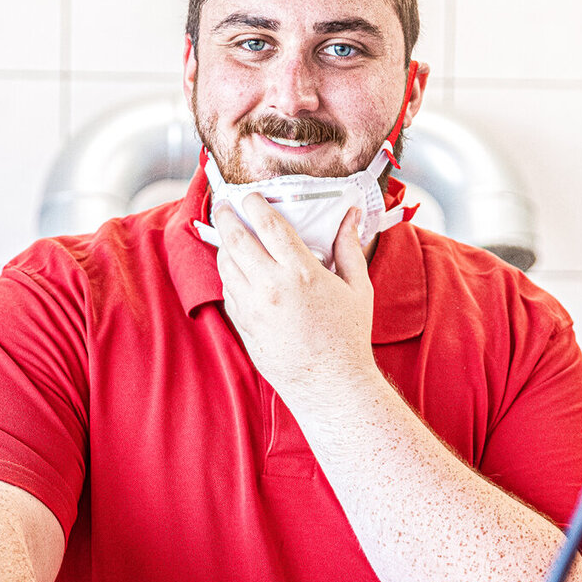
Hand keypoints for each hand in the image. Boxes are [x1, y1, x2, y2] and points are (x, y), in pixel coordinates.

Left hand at [213, 193, 379, 412]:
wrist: (331, 385)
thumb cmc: (348, 336)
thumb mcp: (358, 288)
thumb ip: (349, 247)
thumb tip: (351, 214)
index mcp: (301, 272)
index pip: (268, 225)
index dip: (254, 204)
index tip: (250, 195)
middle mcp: (271, 287)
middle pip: (236, 240)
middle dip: (226, 217)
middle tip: (223, 206)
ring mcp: (253, 308)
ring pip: (225, 265)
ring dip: (223, 245)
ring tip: (228, 235)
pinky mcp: (244, 327)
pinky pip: (228, 292)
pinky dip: (228, 275)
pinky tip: (235, 269)